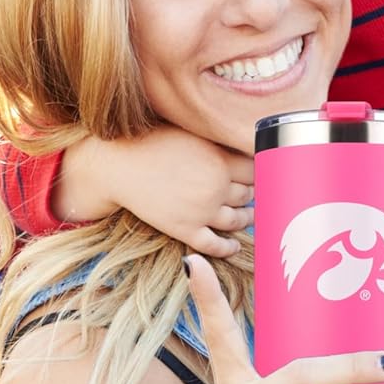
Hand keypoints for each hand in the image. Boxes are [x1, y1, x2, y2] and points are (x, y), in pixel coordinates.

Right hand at [64, 127, 254, 257]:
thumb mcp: (193, 135)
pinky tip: (233, 246)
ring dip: (247, 220)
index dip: (263, 173)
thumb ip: (219, 145)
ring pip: (237, 220)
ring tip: (249, 217)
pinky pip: (214, 244)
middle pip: (249, 195)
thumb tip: (246, 146)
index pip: (257, 170)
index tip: (265, 175)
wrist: (118, 163)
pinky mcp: (184, 229)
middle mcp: (215, 186)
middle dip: (255, 195)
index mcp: (220, 160)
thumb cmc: (153, 142)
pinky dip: (228, 248)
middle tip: (258, 196)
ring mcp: (201, 210)